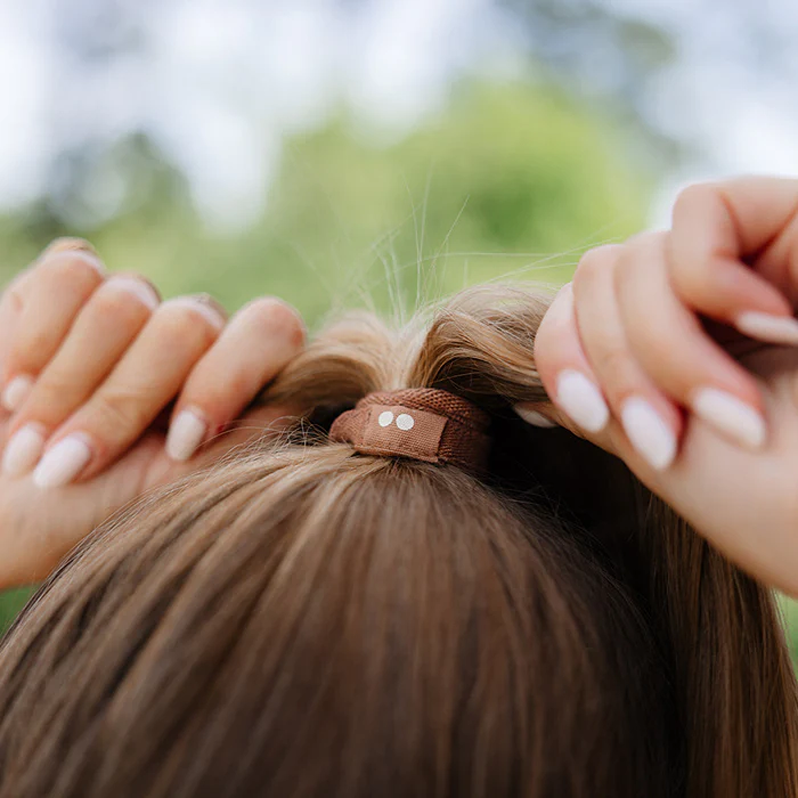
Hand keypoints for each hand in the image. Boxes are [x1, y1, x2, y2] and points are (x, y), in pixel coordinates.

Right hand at [0, 239, 304, 588]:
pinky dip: (32, 338)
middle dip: (122, 403)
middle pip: (190, 322)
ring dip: (66, 386)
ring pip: (126, 298)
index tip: (176, 446)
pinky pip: (69, 271)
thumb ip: (240, 442)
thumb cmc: (80, 516)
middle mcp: (192, 340)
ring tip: (31, 447)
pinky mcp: (66, 285)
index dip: (226, 379)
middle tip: (70, 468)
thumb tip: (309, 398)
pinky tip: (13, 392)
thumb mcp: (167, 495)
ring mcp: (132, 307)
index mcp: (231, 384)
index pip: (271, 328)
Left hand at [525, 176, 797, 595]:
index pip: (573, 310)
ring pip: (632, 257)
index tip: (591, 416)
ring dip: (666, 348)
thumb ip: (596, 405)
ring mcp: (742, 260)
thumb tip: (520, 395)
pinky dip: (710, 279)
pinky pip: (699, 211)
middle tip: (669, 439)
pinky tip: (778, 326)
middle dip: (618, 366)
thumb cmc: (776, 505)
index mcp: (663, 347)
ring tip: (739, 413)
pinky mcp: (789, 221)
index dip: (561, 355)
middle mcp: (697, 300)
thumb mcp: (656, 450)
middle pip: (594, 279)